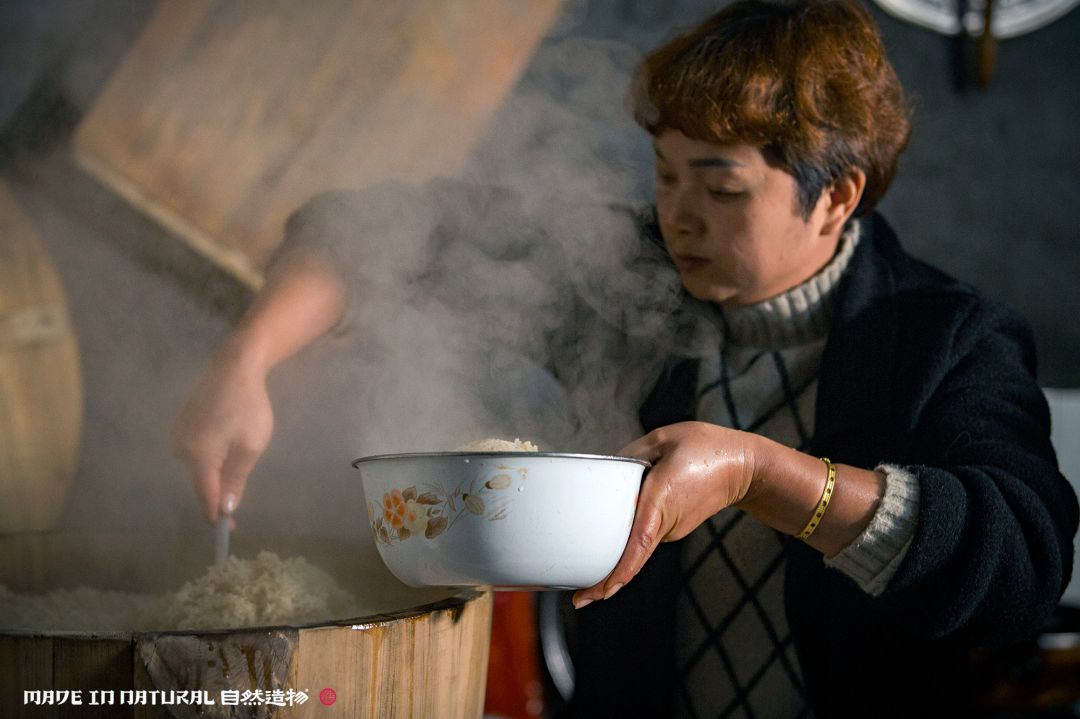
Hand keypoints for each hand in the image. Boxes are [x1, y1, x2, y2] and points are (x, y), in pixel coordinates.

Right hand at [171, 341, 273, 522]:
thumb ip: (236, 479)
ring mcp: (177, 436)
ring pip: (199, 468)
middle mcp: (180, 449)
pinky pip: (197, 453)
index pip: (204, 495)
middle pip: (201, 482)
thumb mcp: (251, 446)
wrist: (234, 367)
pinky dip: (211, 456)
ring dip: (216, 471)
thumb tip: (224, 508)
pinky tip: (228, 441)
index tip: (228, 530)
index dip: (215, 515)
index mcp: (198, 455)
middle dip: (218, 491)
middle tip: (240, 495)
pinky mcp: (180, 426)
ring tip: (240, 450)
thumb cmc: (248, 406)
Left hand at [572, 421, 757, 607]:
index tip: (597, 594)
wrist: (744, 467)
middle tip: (578, 598)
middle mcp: (665, 523)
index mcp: (660, 500)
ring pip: (635, 543)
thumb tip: (609, 469)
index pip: (636, 545)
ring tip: (593, 565)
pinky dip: (628, 538)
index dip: (617, 573)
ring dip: (615, 551)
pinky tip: (616, 528)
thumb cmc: (706, 448)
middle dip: (606, 577)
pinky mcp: (673, 528)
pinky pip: (645, 535)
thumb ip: (632, 454)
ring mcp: (671, 530)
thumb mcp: (664, 439)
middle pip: (629, 553)